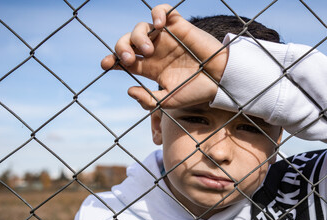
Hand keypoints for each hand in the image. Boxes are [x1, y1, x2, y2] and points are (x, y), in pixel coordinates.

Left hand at [101, 4, 227, 109]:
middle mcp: (155, 51)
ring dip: (137, 36)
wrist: (220, 80)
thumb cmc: (196, 91)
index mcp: (150, 68)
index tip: (106, 64)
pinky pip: (163, 12)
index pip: (124, 60)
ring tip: (148, 49)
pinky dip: (156, 13)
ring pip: (140, 27)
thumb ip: (148, 100)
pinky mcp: (179, 26)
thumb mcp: (169, 101)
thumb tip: (129, 89)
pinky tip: (158, 24)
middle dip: (121, 48)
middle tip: (128, 59)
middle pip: (127, 42)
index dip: (111, 60)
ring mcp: (166, 38)